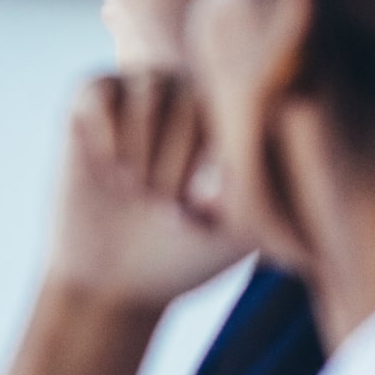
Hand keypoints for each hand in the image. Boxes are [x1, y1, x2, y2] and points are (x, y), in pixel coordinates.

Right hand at [0, 71, 244, 374]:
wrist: (112, 288)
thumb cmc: (184, 259)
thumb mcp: (243, 225)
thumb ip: (266, 180)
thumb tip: (286, 130)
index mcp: (234, 115)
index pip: (242, 99)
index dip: (223, 156)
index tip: (207, 210)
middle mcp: (190, 93)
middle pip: (196, 89)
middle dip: (184, 158)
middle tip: (170, 208)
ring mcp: (135, 92)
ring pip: (151, 86)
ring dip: (147, 151)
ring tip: (142, 194)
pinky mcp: (88, 101)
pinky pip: (103, 90)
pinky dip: (110, 131)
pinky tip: (111, 169)